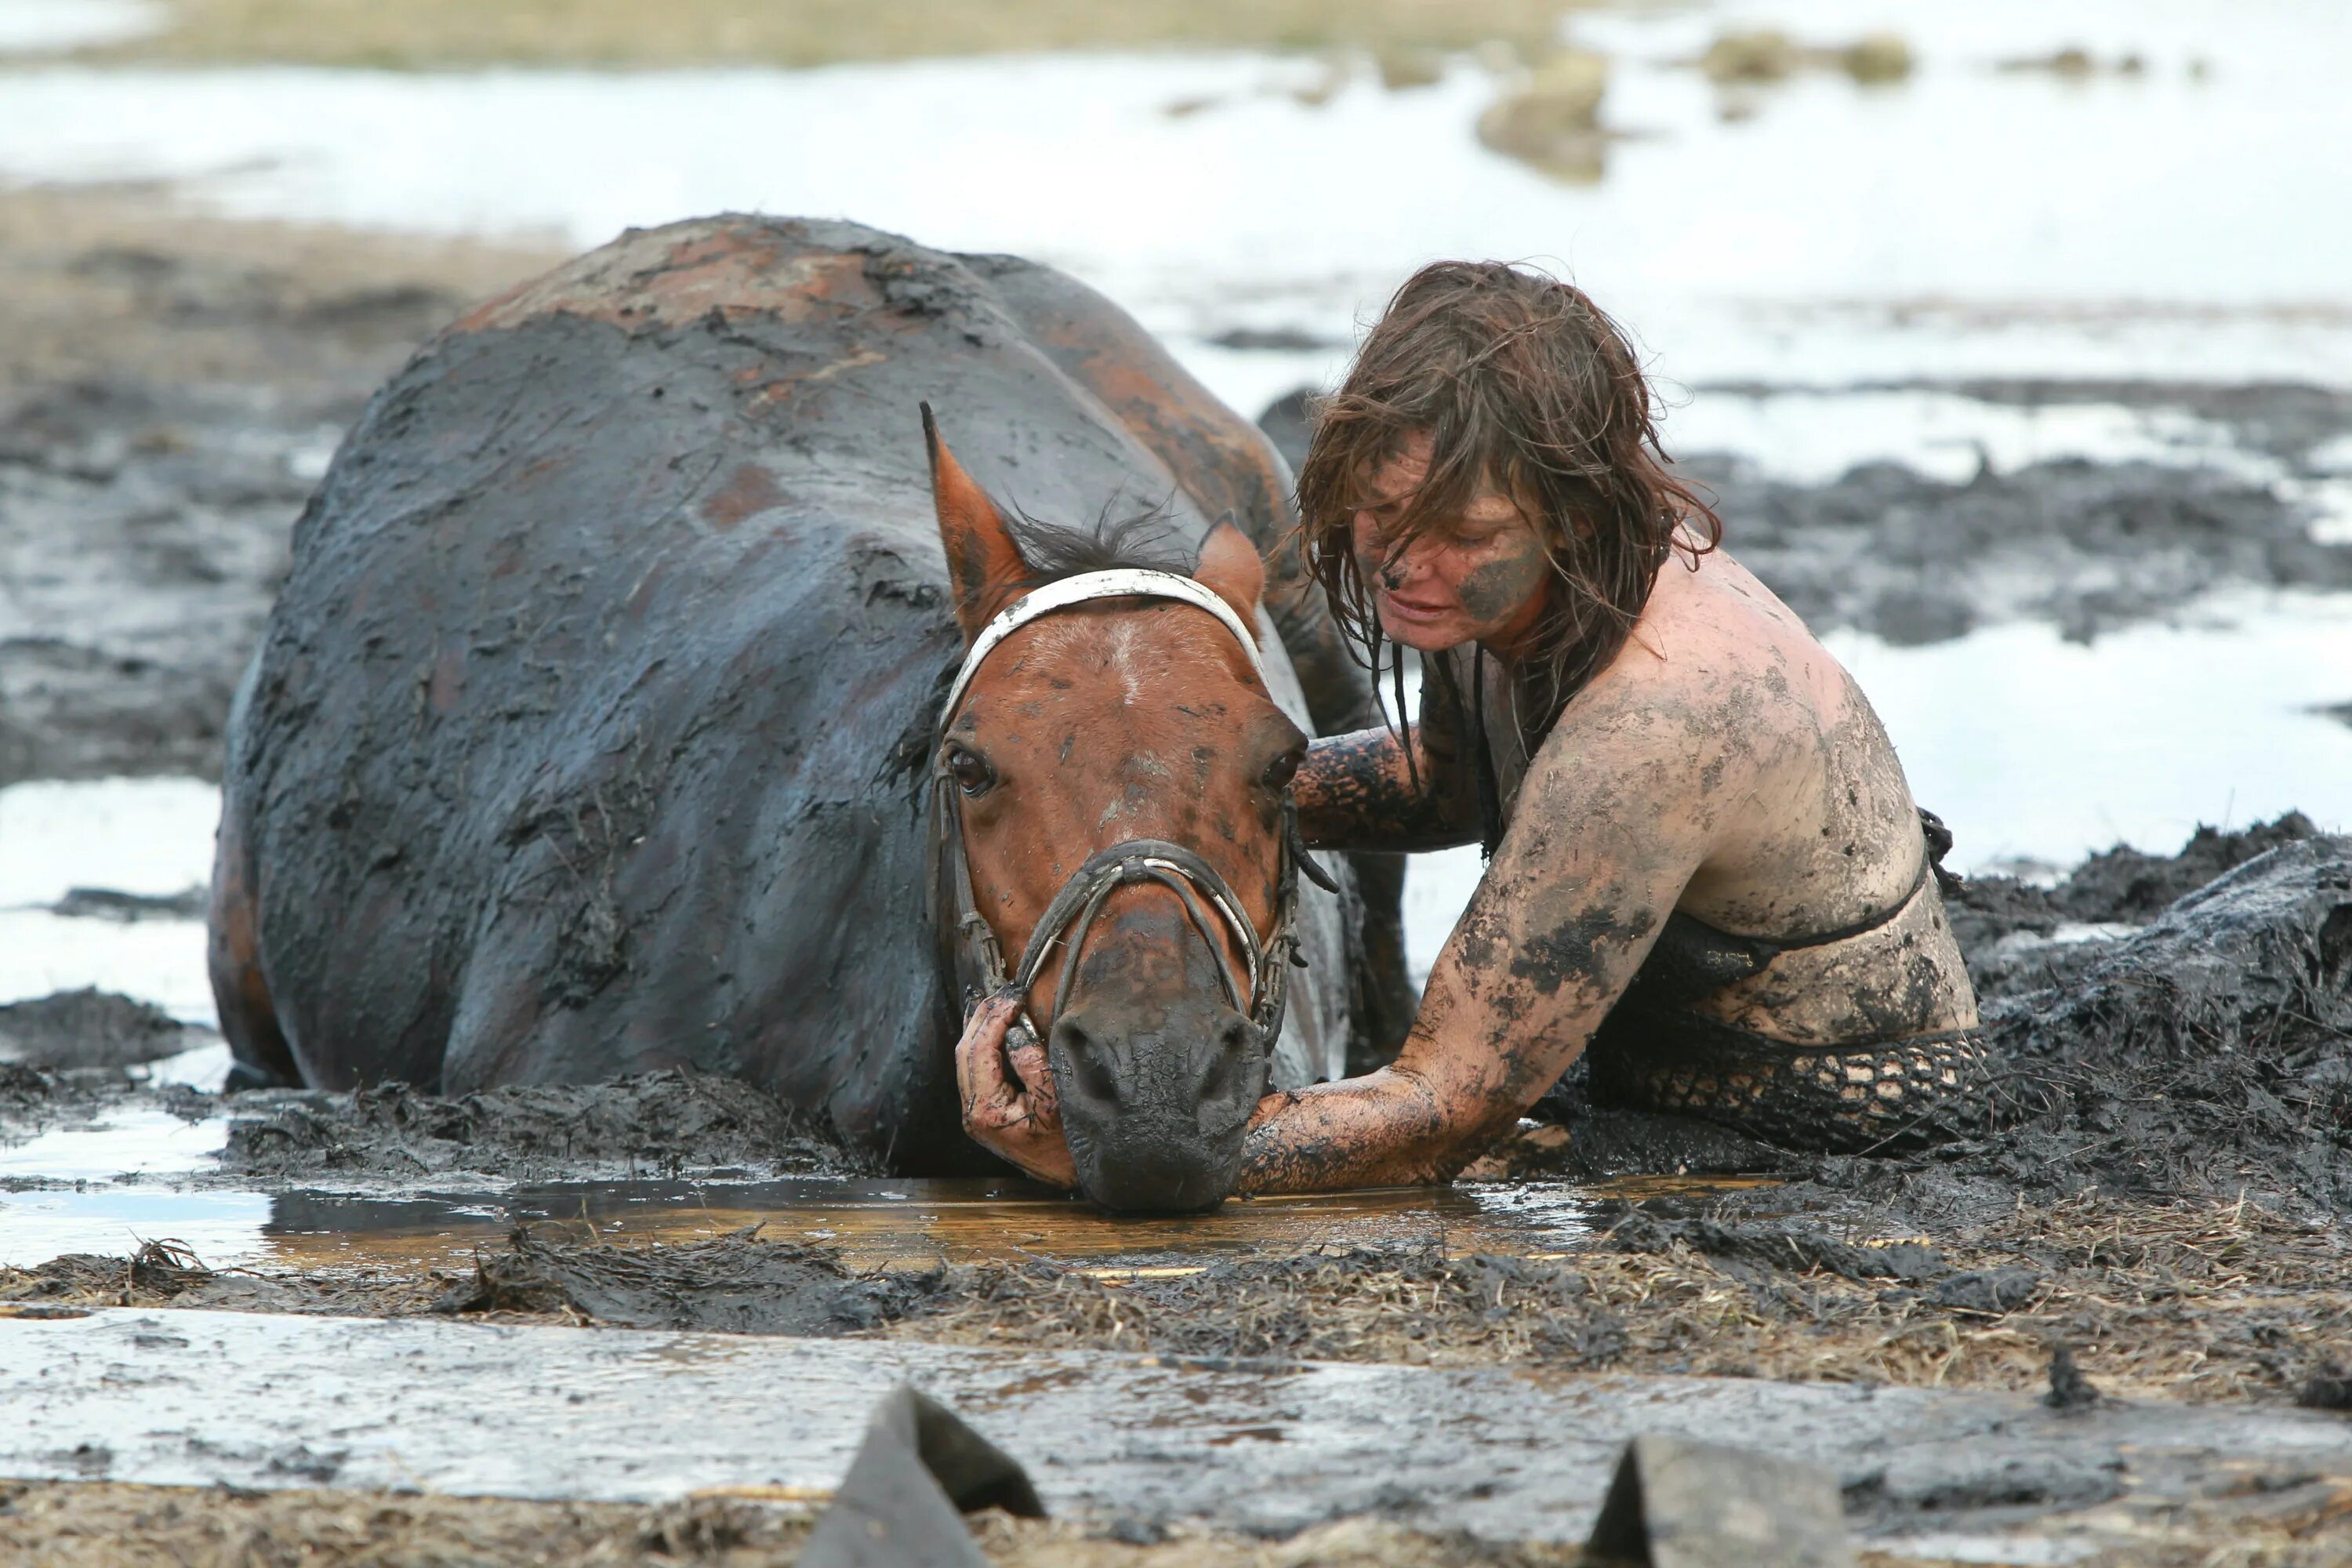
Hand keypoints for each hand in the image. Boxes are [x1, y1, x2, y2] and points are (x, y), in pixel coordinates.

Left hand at [954, 992, 1077, 1188]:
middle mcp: (972, 1112)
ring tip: (998, 1001)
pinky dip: (983, 1042)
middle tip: (1005, 992)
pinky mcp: (984, 1110)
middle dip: (982, 1016)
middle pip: (965, 1051)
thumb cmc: (1068, 1143)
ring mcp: (975, 1112)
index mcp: (986, 1110)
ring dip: (980, 1027)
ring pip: (966, 1058)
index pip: (979, 1051)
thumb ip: (1031, 1063)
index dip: (995, 1018)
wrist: (1071, 1175)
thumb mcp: (1055, 1100)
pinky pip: (975, 1068)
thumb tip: (1014, 1032)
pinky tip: (993, 1026)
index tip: (1015, 997)